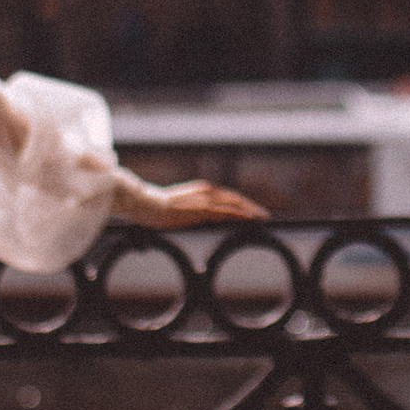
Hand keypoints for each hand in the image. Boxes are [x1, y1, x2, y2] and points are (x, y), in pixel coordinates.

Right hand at [109, 176, 267, 226]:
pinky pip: (225, 211)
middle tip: (264, 215)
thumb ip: (191, 212)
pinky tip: (250, 218)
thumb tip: (198, 218)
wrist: (144, 204)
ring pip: (234, 203)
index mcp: (201, 191)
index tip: (252, 210)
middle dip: (250, 206)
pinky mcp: (201, 208)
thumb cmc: (157, 209)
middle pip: (234, 198)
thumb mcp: (179, 210)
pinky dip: (240, 214)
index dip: (241, 203)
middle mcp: (206, 191)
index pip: (226, 196)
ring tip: (262, 217)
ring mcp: (204, 199)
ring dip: (250, 210)